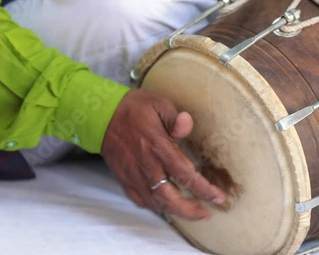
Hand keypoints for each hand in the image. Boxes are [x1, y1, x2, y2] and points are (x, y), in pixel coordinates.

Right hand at [101, 89, 224, 219]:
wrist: (100, 114)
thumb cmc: (132, 109)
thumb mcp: (158, 104)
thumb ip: (175, 118)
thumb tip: (187, 125)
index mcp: (157, 147)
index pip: (185, 175)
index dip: (203, 189)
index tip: (217, 197)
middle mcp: (146, 165)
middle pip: (170, 198)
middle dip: (190, 210)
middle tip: (206, 213)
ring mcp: (134, 175)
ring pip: (156, 203)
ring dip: (175, 211)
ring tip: (192, 212)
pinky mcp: (124, 178)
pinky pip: (140, 200)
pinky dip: (155, 206)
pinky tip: (166, 206)